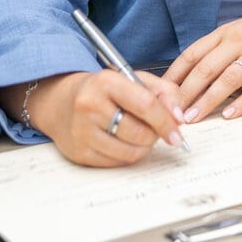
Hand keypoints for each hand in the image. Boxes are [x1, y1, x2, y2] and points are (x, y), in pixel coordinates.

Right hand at [6, 69, 187, 167]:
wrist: (61, 102)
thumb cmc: (103, 90)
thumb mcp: (133, 79)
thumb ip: (163, 92)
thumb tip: (180, 117)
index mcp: (106, 82)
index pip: (145, 104)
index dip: (166, 121)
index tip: (178, 132)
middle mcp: (90, 106)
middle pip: (139, 132)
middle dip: (155, 135)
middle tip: (156, 130)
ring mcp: (82, 131)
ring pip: (129, 152)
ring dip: (144, 147)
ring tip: (141, 135)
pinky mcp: (79, 153)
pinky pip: (116, 163)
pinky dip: (128, 155)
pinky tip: (124, 142)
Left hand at [165, 15, 241, 123]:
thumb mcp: (235, 34)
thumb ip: (214, 52)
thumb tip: (184, 79)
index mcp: (224, 33)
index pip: (192, 54)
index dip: (174, 76)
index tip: (160, 94)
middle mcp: (239, 41)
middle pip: (207, 67)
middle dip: (187, 92)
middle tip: (172, 112)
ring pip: (229, 78)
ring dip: (209, 99)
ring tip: (194, 117)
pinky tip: (230, 114)